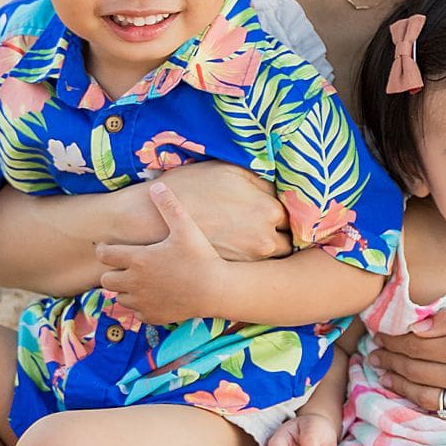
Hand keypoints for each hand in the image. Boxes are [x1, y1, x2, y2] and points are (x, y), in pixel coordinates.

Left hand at [97, 182, 227, 323]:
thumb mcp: (185, 227)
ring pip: (119, 298)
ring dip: (125, 290)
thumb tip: (156, 185)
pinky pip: (136, 312)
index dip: (104, 250)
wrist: (216, 290)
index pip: (105, 256)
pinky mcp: (153, 316)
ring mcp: (143, 302)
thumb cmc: (201, 257)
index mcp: (138, 260)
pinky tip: (153, 296)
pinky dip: (140, 305)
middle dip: (112, 272)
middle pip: (106, 280)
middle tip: (126, 266)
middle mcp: (134, 283)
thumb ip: (169, 205)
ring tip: (139, 281)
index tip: (111, 247)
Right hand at [159, 162, 291, 262]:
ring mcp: (250, 261)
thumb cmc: (188, 189)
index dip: (285, 210)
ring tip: (256, 242)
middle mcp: (265, 239)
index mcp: (267, 209)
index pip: (294, 213)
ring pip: (274, 259)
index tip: (280, 209)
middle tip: (271, 227)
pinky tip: (240, 253)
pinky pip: (256, 272)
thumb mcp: (227, 170)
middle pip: (289, 239)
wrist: (151, 222)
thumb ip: (258, 179)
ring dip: (270, 251)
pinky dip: (252, 263)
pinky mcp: (233, 275)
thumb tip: (277, 184)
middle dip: (282, 233)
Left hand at [373, 296, 445, 424]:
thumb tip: (417, 327)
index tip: (380, 333)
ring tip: (385, 375)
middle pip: (415, 371)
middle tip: (375, 353)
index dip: (393, 340)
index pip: (415, 346)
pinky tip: (415, 399)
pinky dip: (426, 408)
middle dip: (390, 360)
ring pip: (425, 398)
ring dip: (400, 386)